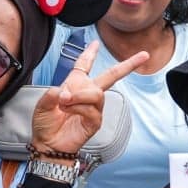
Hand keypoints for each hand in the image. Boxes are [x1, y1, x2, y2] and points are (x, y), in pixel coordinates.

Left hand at [31, 42, 148, 153]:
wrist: (47, 143)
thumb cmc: (45, 124)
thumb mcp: (44, 103)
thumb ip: (54, 92)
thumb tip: (67, 91)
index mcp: (74, 86)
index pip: (84, 66)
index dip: (90, 53)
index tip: (96, 43)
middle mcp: (87, 94)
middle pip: (111, 75)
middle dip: (128, 65)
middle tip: (143, 56)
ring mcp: (94, 108)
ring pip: (96, 93)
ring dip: (79, 95)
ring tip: (64, 101)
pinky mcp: (95, 121)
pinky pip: (92, 109)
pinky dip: (77, 108)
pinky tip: (68, 111)